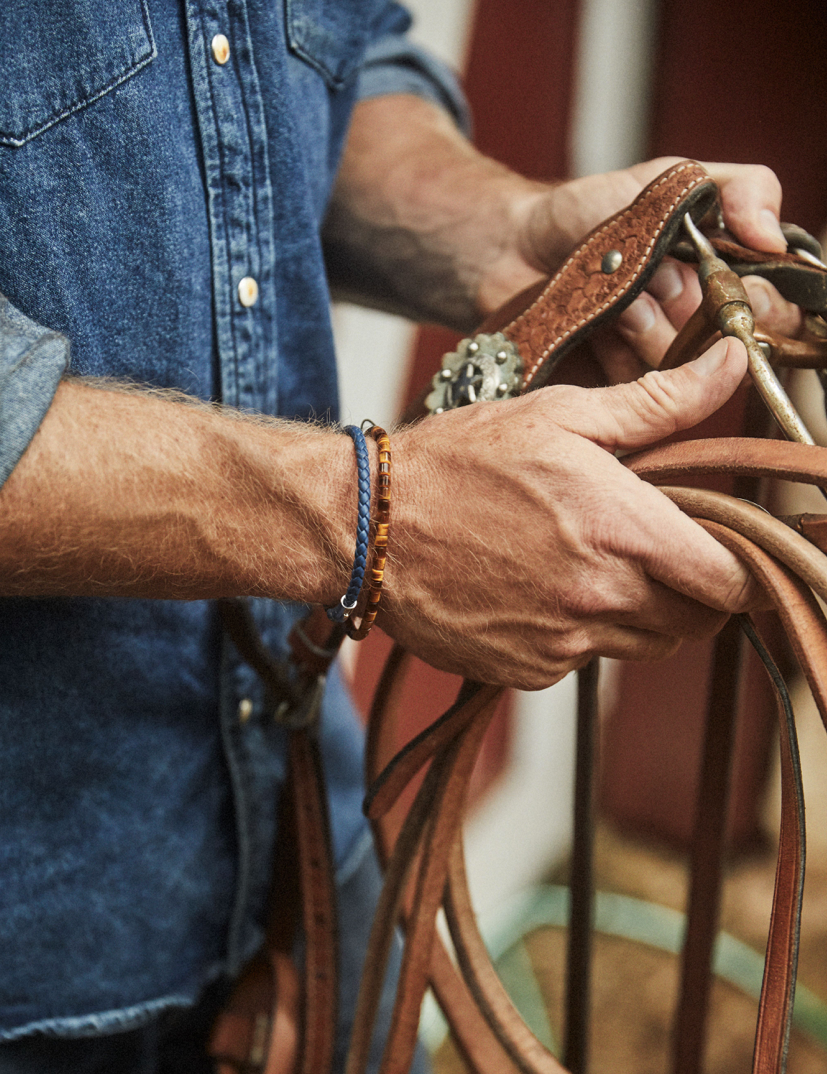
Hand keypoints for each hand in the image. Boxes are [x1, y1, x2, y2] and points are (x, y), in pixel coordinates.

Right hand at [381, 337, 759, 688]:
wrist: (368, 527)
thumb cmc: (457, 462)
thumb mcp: (560, 413)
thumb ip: (658, 402)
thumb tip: (730, 363)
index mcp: (619, 528)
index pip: (729, 581)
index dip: (742, 570)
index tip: (731, 551)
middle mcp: (598, 596)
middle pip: (696, 622)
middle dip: (693, 590)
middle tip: (659, 550)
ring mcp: (562, 643)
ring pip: (644, 646)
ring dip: (639, 613)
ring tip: (592, 564)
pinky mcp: (527, 671)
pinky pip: (583, 663)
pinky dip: (579, 635)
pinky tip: (541, 590)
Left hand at [508, 157, 802, 379]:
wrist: (513, 246)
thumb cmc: (592, 212)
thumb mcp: (671, 178)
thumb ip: (740, 189)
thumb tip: (776, 238)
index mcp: (726, 280)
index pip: (773, 312)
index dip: (757, 302)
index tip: (732, 280)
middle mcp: (698, 327)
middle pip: (730, 345)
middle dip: (696, 308)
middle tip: (659, 279)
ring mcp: (656, 360)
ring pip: (683, 368)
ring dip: (650, 324)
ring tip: (618, 297)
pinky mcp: (616, 390)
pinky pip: (638, 387)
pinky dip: (618, 349)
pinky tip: (597, 325)